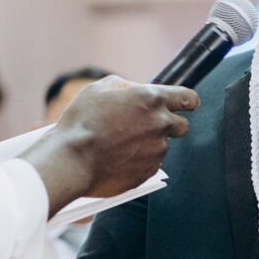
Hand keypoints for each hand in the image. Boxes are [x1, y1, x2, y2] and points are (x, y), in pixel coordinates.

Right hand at [25, 78, 197, 214]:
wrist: (70, 160)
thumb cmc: (80, 123)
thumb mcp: (98, 90)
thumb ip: (124, 86)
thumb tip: (133, 90)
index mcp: (151, 99)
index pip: (188, 98)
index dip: (188, 100)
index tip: (186, 104)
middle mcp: (160, 125)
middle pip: (182, 126)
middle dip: (170, 124)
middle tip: (147, 126)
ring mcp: (157, 151)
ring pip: (162, 146)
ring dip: (149, 144)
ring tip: (119, 144)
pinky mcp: (149, 172)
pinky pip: (151, 164)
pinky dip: (139, 160)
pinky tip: (118, 157)